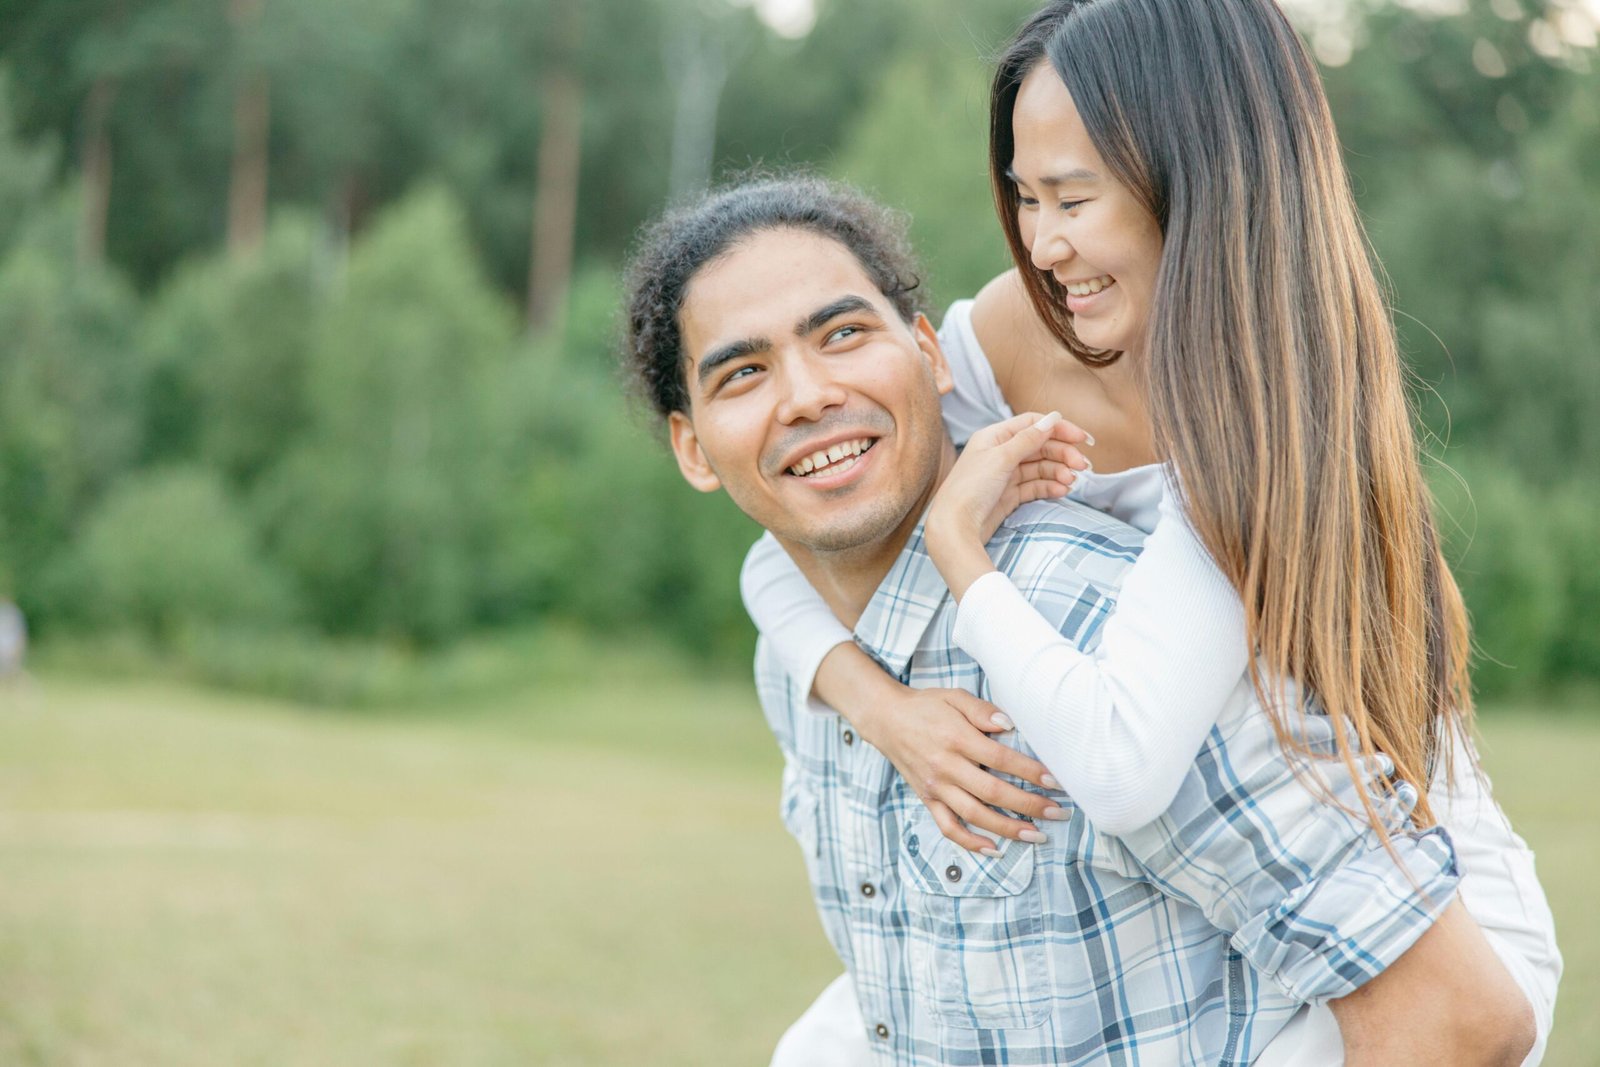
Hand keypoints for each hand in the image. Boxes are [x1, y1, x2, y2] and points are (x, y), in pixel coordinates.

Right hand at [855, 685, 1066, 854]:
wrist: (886, 719)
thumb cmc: (925, 706)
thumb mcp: (954, 696)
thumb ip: (982, 709)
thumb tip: (1009, 724)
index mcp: (956, 738)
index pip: (1000, 759)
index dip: (1030, 772)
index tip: (1055, 782)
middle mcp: (946, 767)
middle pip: (993, 792)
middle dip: (1029, 805)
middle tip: (1058, 813)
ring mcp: (936, 787)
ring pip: (974, 815)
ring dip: (1007, 829)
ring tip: (1036, 835)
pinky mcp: (927, 799)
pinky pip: (948, 827)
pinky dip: (970, 842)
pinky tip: (994, 849)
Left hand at [925, 411, 1090, 599]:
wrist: (954, 529)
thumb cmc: (970, 489)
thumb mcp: (1001, 458)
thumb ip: (1029, 438)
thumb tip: (1054, 417)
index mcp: (994, 437)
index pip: (1033, 424)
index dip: (1059, 429)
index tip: (1082, 439)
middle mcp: (1000, 453)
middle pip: (1040, 446)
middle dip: (1063, 454)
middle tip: (1084, 466)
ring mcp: (1005, 475)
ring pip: (1040, 467)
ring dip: (1059, 472)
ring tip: (1071, 482)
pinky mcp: (1009, 495)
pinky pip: (1035, 486)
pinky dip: (1050, 487)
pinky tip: (1063, 491)